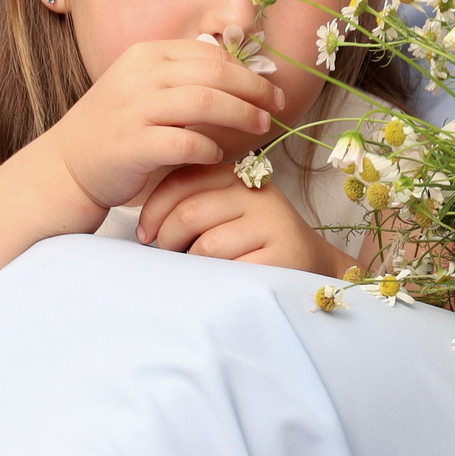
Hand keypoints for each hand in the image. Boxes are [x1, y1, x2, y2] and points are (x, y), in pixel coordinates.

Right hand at [37, 38, 284, 217]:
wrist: (65, 167)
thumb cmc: (115, 129)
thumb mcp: (145, 89)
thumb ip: (182, 78)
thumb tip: (240, 76)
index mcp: (146, 55)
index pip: (209, 55)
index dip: (247, 70)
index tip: (270, 89)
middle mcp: (140, 76)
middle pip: (215, 74)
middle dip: (254, 90)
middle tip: (276, 107)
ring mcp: (133, 109)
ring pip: (205, 102)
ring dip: (241, 115)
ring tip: (261, 128)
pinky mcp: (132, 144)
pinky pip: (185, 141)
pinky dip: (209, 147)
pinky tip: (217, 155)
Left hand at [136, 161, 354, 275]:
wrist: (309, 263)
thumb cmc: (251, 241)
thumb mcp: (224, 211)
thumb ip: (193, 202)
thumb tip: (144, 223)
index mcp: (238, 175)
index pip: (183, 180)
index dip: (154, 209)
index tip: (145, 233)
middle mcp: (258, 194)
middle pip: (190, 212)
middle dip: (167, 238)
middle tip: (167, 253)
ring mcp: (274, 224)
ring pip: (207, 244)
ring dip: (190, 262)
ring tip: (195, 267)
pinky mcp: (283, 255)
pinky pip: (231, 269)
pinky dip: (215, 279)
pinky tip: (220, 279)